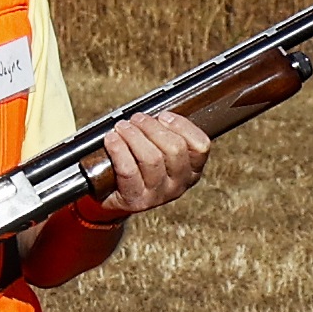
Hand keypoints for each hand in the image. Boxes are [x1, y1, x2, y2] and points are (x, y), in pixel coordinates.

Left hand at [85, 110, 209, 216]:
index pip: (200, 146)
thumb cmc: (139, 166)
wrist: (115, 196)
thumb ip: (163, 132)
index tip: (164, 115)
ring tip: (122, 127)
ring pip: (151, 159)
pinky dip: (119, 150)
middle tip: (137, 118)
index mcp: (191, 169)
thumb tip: (154, 111)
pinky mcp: (136, 200)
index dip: (182, 126)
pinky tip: (112, 139)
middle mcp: (179, 184)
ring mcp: (158, 194)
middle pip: (174, 149)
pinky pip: (129, 171)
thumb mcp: (158, 150)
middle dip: (152, 127)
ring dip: (134, 135)